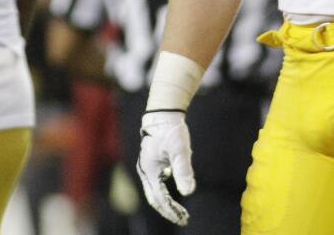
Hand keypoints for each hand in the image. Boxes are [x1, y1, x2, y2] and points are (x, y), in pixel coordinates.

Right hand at [135, 110, 194, 224]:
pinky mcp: (152, 164)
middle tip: (183, 219)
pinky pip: (157, 184)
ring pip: (155, 192)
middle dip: (168, 210)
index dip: (171, 210)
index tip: (183, 218)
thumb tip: (188, 192)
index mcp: (149, 171)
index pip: (159, 198)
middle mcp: (145, 171)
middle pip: (154, 198)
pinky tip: (175, 193)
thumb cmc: (171, 131)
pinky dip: (165, 192)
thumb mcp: (180, 150)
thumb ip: (183, 170)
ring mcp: (147, 168)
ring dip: (167, 203)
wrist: (163, 114)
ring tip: (181, 211)